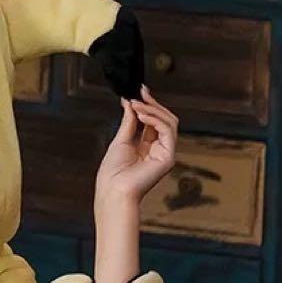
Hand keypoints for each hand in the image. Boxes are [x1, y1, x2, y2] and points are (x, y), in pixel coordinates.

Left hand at [94, 85, 177, 205]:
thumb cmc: (112, 174)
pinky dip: (156, 119)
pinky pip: (168, 131)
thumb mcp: (120, 140)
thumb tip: (130, 102)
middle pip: (164, 119)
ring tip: (137, 105)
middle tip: (140, 93)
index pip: (153, 121)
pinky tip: (142, 115)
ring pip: (169, 122)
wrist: (113, 191)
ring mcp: (165, 153)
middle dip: (153, 104)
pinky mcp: (168, 157)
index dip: (147, 105)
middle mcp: (158, 150)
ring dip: (153, 110)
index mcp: (146, 147)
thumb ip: (129, 121)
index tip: (139, 91)